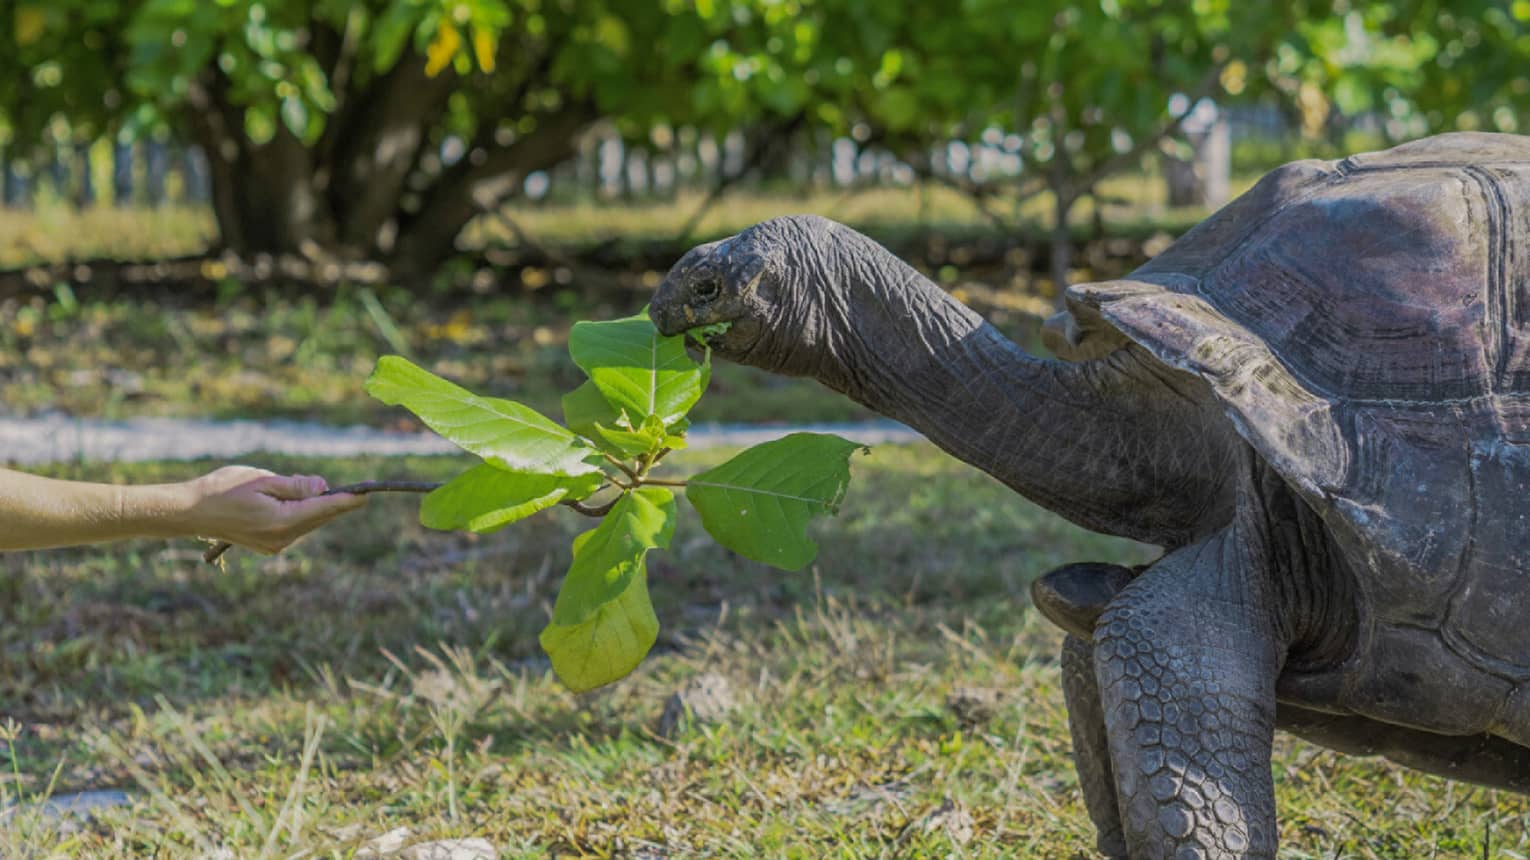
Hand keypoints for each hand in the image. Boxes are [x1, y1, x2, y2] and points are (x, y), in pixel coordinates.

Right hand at [182, 466, 366, 553]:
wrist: (190, 513)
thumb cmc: (222, 490)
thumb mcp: (261, 480)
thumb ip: (295, 486)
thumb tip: (324, 488)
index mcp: (282, 521)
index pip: (325, 509)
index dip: (348, 500)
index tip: (368, 493)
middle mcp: (283, 539)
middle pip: (321, 517)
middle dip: (337, 502)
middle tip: (358, 488)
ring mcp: (276, 545)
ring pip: (310, 522)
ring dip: (317, 506)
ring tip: (314, 488)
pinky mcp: (270, 546)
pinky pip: (297, 527)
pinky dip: (303, 513)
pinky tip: (297, 500)